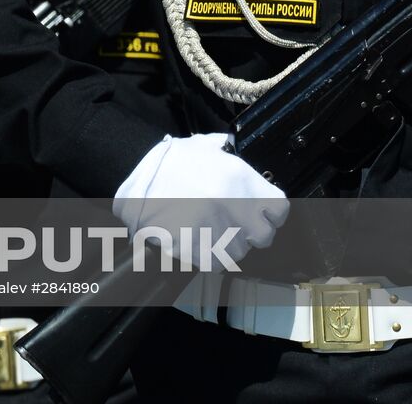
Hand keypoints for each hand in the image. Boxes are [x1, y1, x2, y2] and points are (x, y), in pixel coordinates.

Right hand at [113, 133, 287, 267]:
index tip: (258, 210)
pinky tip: (195, 240)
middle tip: (230, 221)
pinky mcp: (202, 253)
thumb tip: (235, 151)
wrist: (133, 188)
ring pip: (240, 252)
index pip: (278, 210)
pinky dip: (209, 256)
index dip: (269, 212)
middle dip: (249, 231)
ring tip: (206, 229)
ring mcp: (221, 233)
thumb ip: (224, 151)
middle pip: (262, 235)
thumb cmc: (165, 164)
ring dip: (228, 244)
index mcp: (240, 180)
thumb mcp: (200, 147)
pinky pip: (217, 264)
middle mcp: (236, 208)